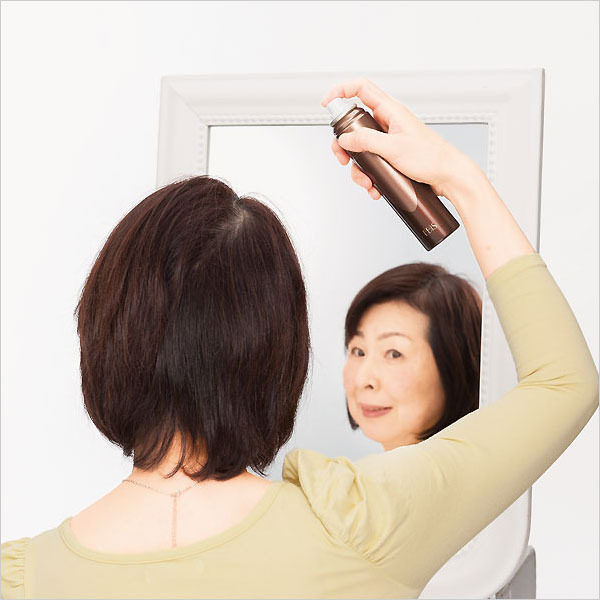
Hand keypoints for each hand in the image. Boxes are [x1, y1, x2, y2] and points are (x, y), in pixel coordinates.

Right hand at [321, 78, 474, 200]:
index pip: (361, 89)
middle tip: (344, 159)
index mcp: (390, 111)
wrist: (449, 177)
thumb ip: (366, 140)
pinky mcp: (392, 156)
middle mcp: (388, 123)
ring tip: (367, 182)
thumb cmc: (431, 158)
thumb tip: (345, 139)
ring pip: (362, 150)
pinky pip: (373, 163)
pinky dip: (370, 176)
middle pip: (354, 126)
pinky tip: (376, 188)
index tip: (327, 104)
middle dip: (345, 146)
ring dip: (359, 168)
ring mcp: (389, 140)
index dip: (341, 91)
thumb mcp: (394, 148)